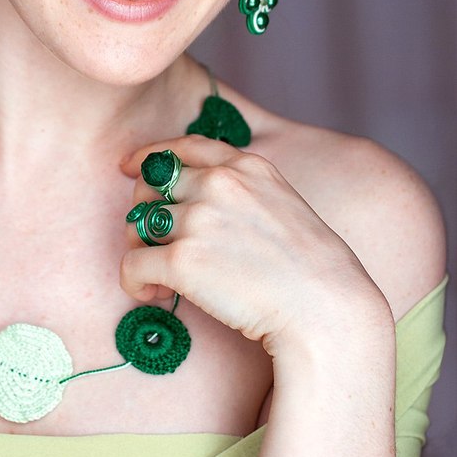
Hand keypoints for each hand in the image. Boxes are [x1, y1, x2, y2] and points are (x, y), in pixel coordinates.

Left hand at [120, 134, 383, 357]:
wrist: (326, 309)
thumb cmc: (310, 267)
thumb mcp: (280, 201)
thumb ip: (241, 188)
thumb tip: (193, 193)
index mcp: (245, 165)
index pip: (181, 147)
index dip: (147, 157)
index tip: (130, 168)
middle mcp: (218, 184)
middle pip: (150, 186)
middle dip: (144, 212)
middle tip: (156, 243)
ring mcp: (199, 219)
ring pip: (138, 225)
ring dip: (141, 250)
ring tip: (161, 278)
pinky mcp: (183, 261)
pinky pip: (133, 265)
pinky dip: (136, 282)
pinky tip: (156, 295)